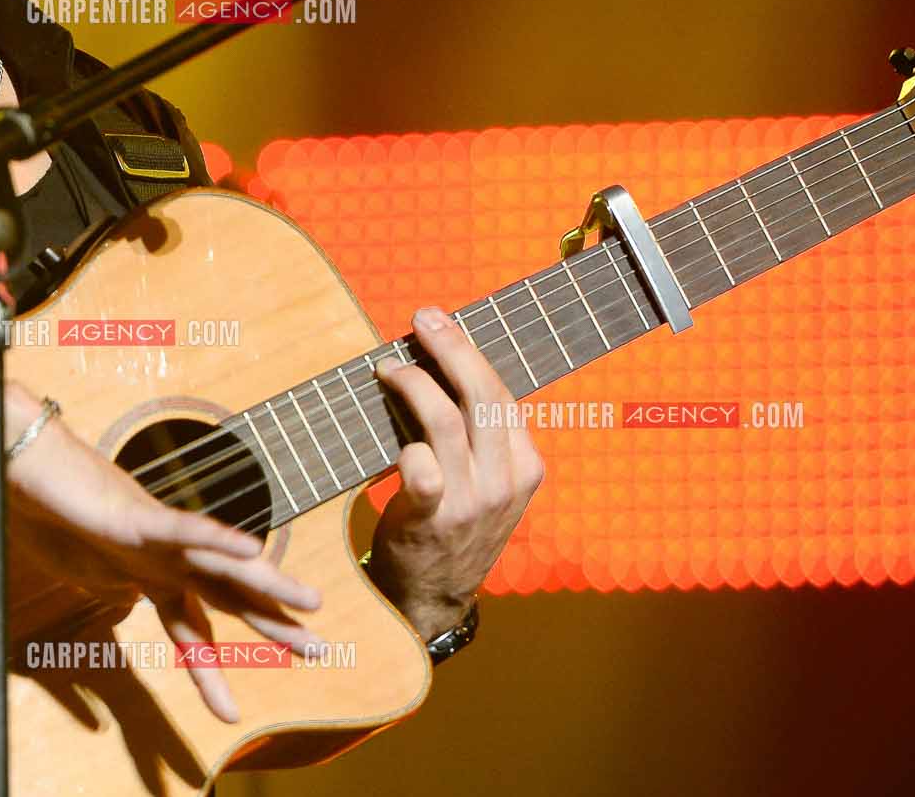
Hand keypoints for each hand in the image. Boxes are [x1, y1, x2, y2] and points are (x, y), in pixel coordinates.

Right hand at [5, 403, 324, 721]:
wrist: (26, 468)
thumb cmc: (50, 515)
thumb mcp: (82, 573)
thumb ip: (110, 589)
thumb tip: (128, 603)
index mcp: (149, 577)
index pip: (191, 629)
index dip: (211, 672)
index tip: (228, 714)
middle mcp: (164, 558)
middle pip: (228, 597)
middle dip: (273, 625)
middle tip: (319, 650)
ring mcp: (157, 537)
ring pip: (224, 564)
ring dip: (271, 584)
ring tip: (312, 603)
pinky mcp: (140, 516)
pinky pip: (186, 529)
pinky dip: (218, 540)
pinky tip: (252, 548)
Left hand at [368, 306, 544, 638]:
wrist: (434, 594)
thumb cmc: (454, 522)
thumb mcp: (487, 481)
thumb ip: (479, 434)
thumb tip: (443, 360)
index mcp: (526, 467)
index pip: (503, 393)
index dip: (469, 351)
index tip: (441, 321)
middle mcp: (504, 483)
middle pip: (482, 396)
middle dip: (450, 348)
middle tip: (423, 320)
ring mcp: (471, 504)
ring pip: (446, 422)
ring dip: (414, 384)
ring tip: (389, 368)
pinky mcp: (432, 520)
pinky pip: (420, 467)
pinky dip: (404, 442)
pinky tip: (391, 428)